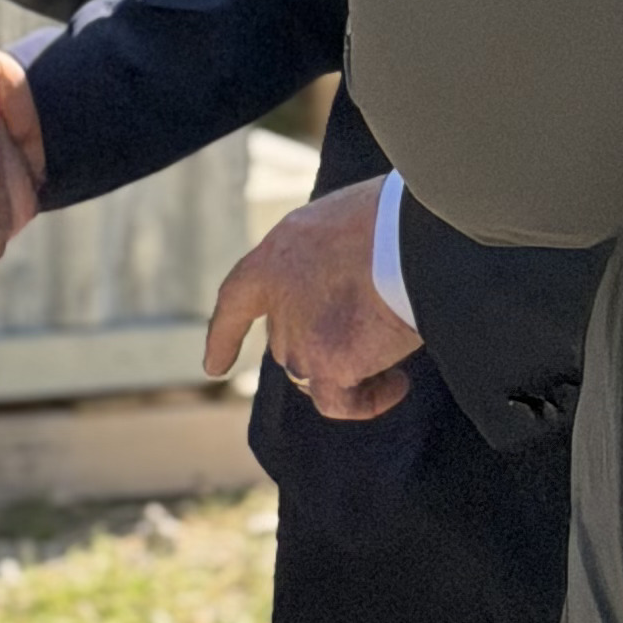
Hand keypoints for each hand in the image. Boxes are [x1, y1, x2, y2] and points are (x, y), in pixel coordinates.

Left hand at [203, 179, 420, 419]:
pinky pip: (341, 402)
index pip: (237, 299)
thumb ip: (322, 262)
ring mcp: (298, 338)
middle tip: (374, 318)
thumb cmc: (389, 220)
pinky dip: (369, 400)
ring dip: (353, 368)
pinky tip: (399, 382)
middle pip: (291, 342)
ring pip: (314, 372)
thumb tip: (342, 293)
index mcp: (275, 256)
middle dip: (325, 342)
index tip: (213, 368)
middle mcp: (278, 302)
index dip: (225, 336)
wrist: (409, 236)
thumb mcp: (338, 226)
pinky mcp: (326, 366)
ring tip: (396, 341)